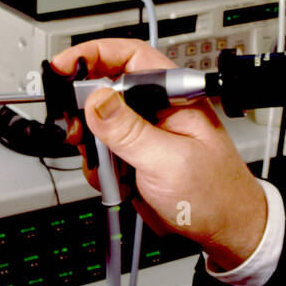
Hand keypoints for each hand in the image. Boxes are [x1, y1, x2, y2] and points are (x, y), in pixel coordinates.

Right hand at [51, 39, 266, 270]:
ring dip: (94, 148)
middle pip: (105, 88)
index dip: (93, 54)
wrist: (223, 232)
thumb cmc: (216, 194)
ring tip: (109, 168)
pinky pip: (102, 152)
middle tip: (78, 130)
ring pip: (98, 124)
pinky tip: (118, 182)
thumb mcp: (169, 161)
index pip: (129, 57)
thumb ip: (129, 131)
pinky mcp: (134, 156)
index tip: (63, 66)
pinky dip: (100, 168)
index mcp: (173, 95)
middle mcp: (157, 109)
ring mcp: (144, 133)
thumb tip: (96, 99)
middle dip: (86, 110)